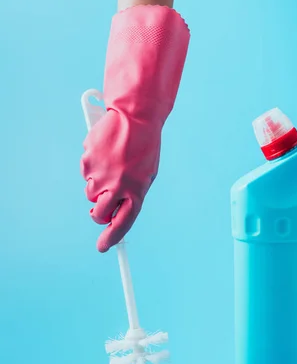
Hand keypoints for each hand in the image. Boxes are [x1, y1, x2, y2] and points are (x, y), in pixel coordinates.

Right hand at [81, 108, 161, 251]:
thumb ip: (130, 196)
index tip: (103, 247)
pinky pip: (85, 174)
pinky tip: (104, 154)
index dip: (111, 239)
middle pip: (99, 214)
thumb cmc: (143, 148)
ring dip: (97, 187)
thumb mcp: (145, 176)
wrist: (135, 117)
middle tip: (103, 204)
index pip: (122, 224)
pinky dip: (92, 168)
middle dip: (99, 213)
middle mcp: (118, 187)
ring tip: (111, 167)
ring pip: (90, 194)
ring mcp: (101, 175)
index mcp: (136, 192)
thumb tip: (113, 213)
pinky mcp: (88, 161)